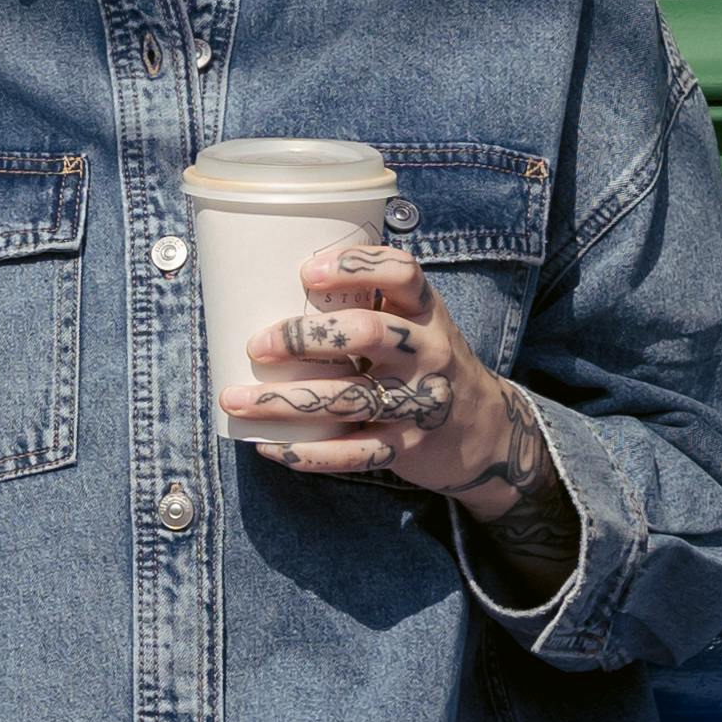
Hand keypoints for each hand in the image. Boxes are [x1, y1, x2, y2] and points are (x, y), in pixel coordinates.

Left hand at [222, 241, 529, 505]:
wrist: (488, 430)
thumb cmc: (426, 360)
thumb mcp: (416, 322)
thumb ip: (367, 303)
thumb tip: (270, 282)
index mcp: (425, 310)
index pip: (401, 273)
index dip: (353, 267)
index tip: (305, 273)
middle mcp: (428, 350)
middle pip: (367, 333)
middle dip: (305, 337)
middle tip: (257, 344)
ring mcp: (420, 401)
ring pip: (348, 399)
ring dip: (284, 401)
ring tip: (234, 398)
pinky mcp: (408, 446)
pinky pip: (354, 453)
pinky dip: (308, 453)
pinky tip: (269, 446)